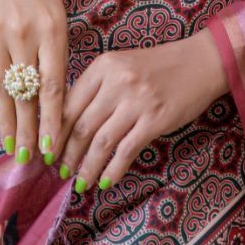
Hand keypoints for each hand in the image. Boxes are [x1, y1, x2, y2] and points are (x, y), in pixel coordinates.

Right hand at [0, 0, 68, 168]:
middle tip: (32, 160)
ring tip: (13, 148)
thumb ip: (56, 51)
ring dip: (8, 124)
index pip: (53, 86)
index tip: (54, 148)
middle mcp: (24, 36)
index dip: (53, 121)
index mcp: (52, 30)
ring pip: (3, 92)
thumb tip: (56, 97)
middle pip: (27, 95)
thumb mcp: (56, 12)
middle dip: (30, 131)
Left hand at [51, 31, 229, 192]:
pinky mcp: (155, 120)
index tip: (45, 150)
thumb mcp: (121, 66)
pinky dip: (112, 170)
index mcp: (103, 66)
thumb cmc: (157, 66)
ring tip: (79, 182)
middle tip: (59, 172)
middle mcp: (117, 82)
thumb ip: (96, 88)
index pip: (68, 103)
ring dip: (86, 166)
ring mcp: (137, 101)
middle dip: (66, 154)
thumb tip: (66, 124)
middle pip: (81, 125)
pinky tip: (105, 182)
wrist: (199, 62)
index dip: (54, 131)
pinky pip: (126, 150)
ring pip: (101, 142)